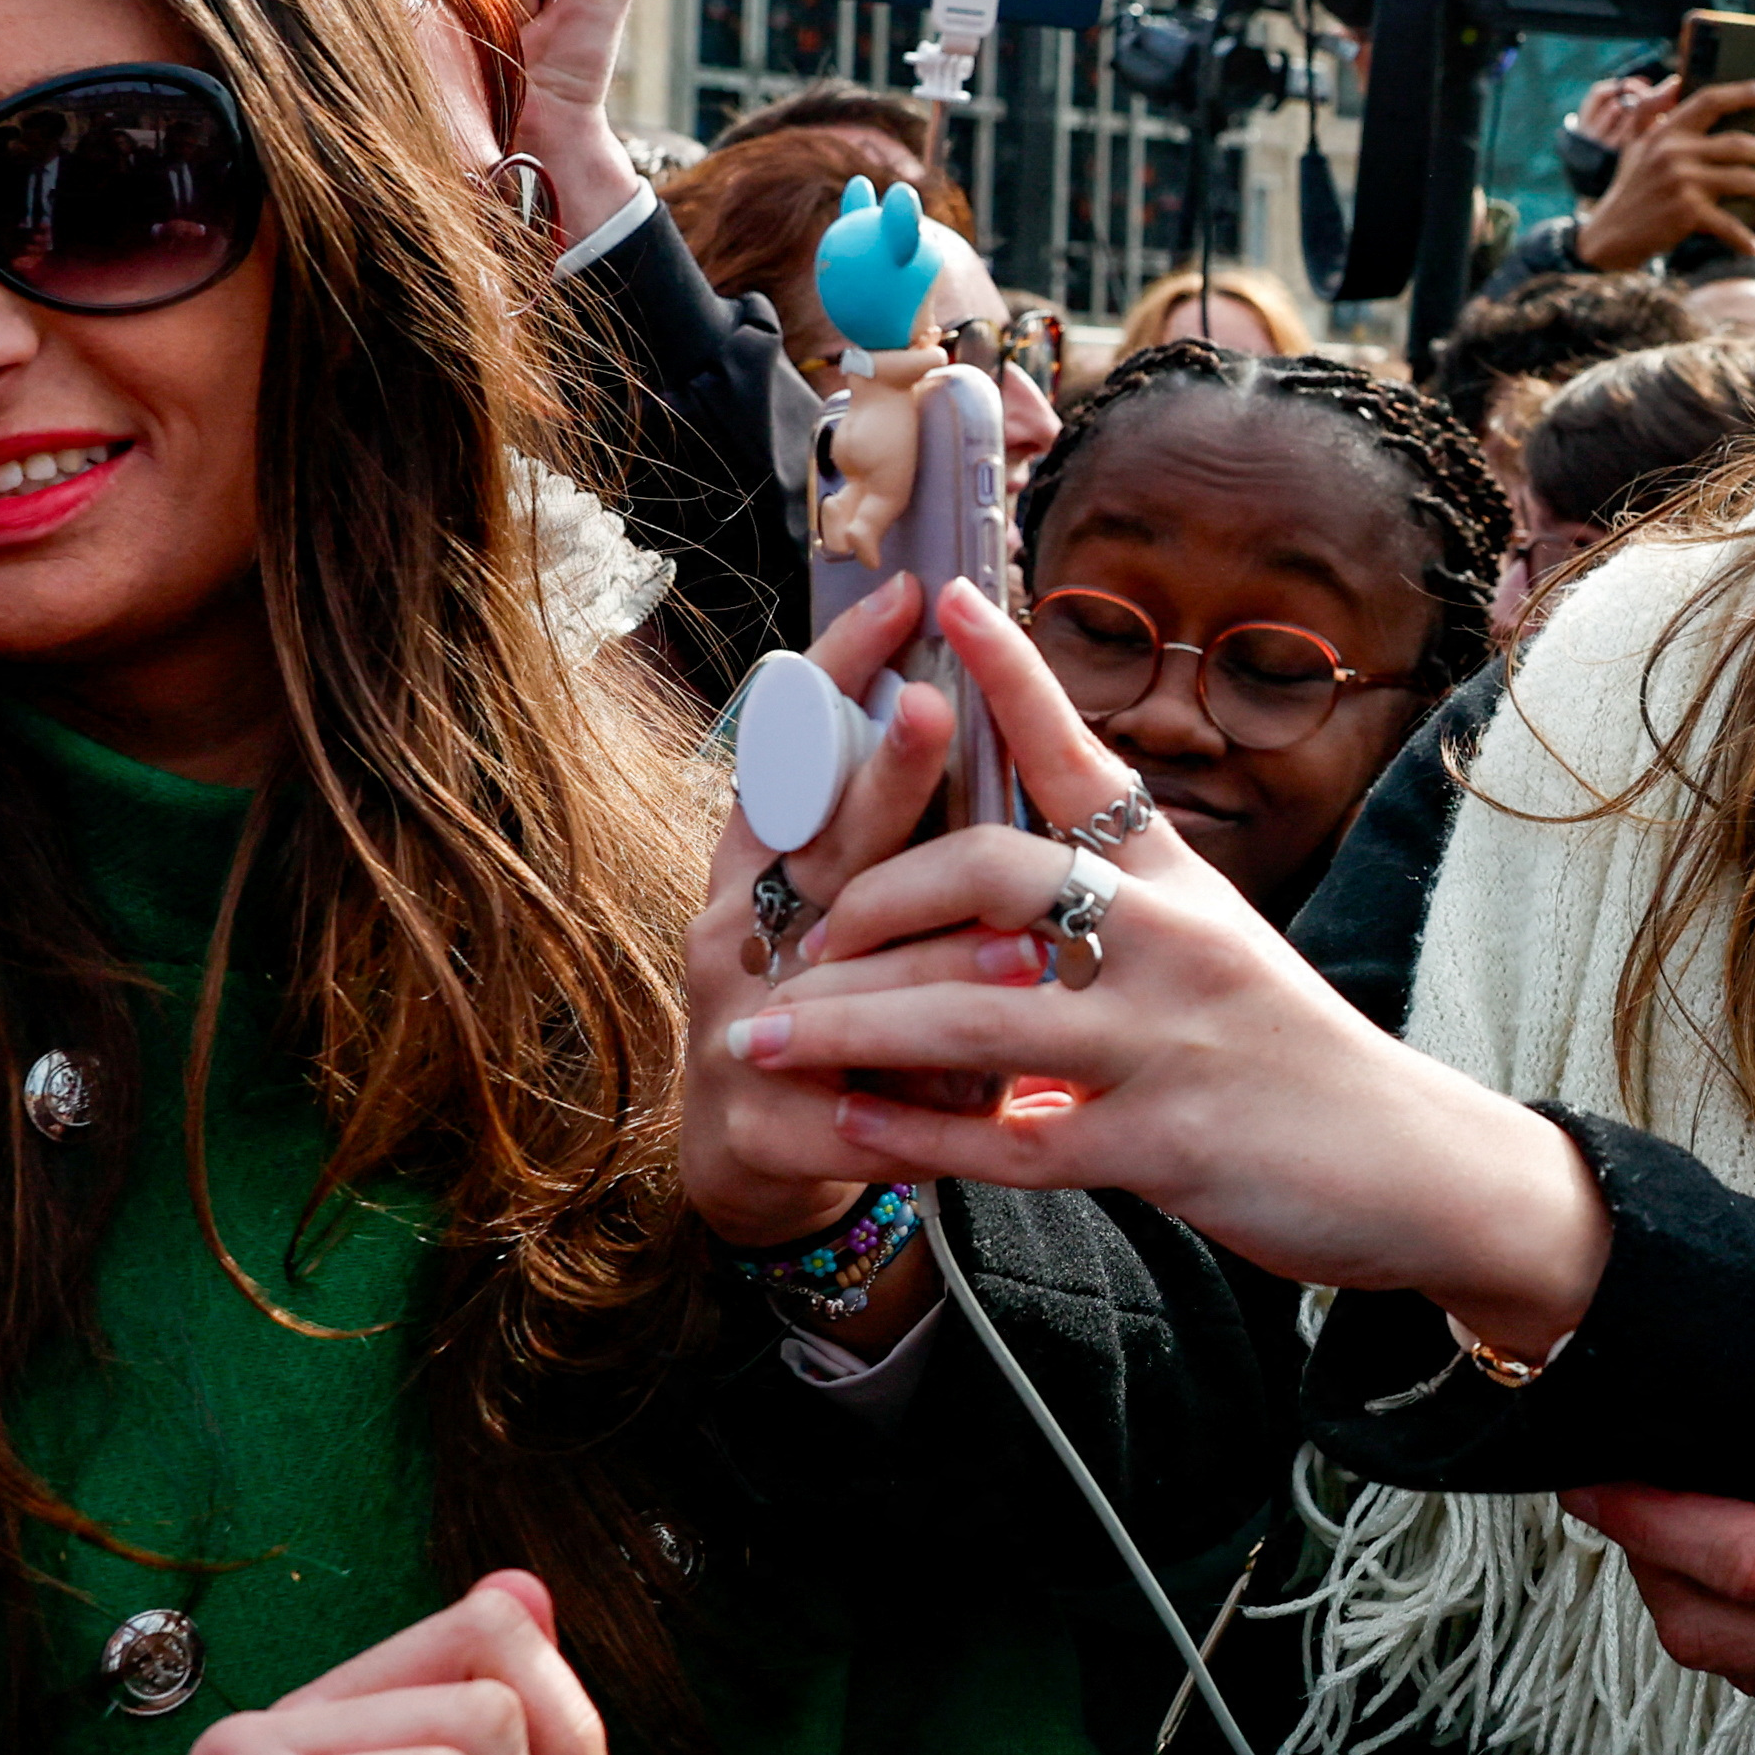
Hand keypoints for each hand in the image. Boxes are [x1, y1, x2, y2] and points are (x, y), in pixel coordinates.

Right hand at [680, 578, 968, 1253]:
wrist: (755, 1158)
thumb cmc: (835, 1012)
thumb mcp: (858, 918)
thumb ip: (904, 842)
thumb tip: (985, 714)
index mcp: (764, 869)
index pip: (793, 751)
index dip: (836, 674)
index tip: (899, 596)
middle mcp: (737, 929)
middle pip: (814, 844)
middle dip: (876, 778)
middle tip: (930, 709)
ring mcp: (737, 1024)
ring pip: (838, 984)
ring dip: (928, 968)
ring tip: (1017, 948)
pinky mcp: (756, 1123)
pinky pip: (846, 1115)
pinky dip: (912, 1115)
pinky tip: (975, 1114)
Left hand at [732, 586, 1610, 1343]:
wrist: (1413, 1165)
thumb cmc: (1295, 1056)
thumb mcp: (1222, 943)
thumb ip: (1127, 902)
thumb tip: (1006, 874)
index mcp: (1180, 879)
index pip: (1082, 754)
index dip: (1011, 674)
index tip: (948, 595)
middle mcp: (1173, 937)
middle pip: (990, 874)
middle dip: (868, 902)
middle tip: (791, 935)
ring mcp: (1166, 1039)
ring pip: (973, 1013)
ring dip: (851, 1025)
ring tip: (763, 1032)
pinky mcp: (1164, 1142)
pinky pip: (1011, 1137)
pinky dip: (918, 1134)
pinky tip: (850, 1126)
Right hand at [1570, 76, 1754, 271]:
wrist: (1609, 236)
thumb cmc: (1629, 188)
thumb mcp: (1632, 144)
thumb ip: (1650, 110)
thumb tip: (1676, 81)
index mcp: (1667, 131)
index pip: (1709, 100)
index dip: (1742, 92)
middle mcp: (1675, 152)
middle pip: (1737, 144)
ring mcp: (1682, 182)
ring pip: (1740, 179)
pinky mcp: (1685, 213)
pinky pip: (1726, 223)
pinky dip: (1743, 238)